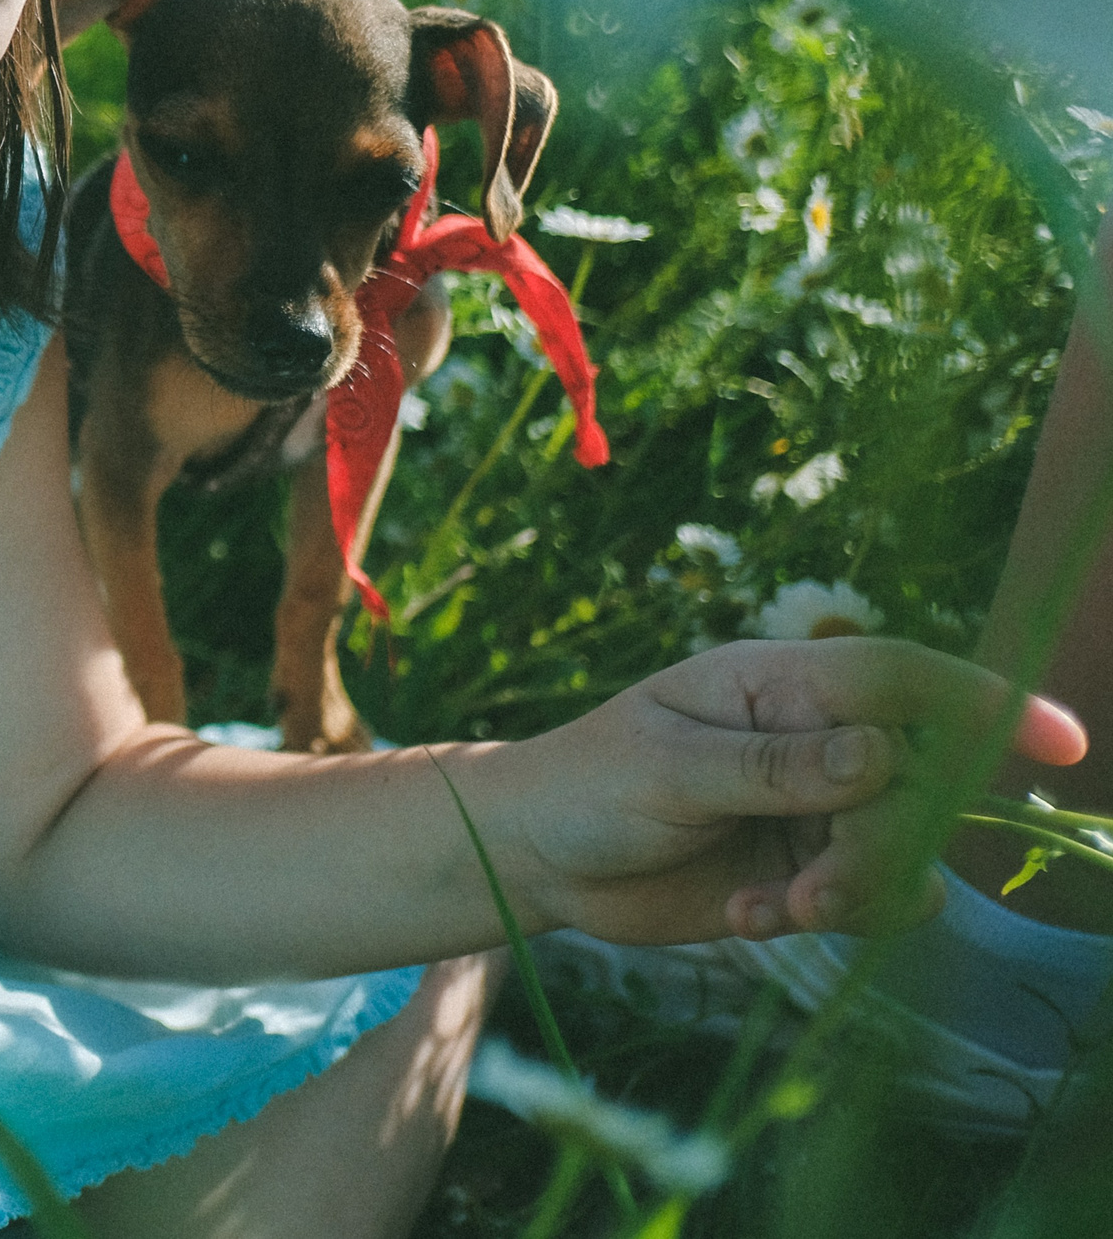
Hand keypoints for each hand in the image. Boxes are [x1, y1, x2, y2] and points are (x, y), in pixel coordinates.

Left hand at [508, 637, 1086, 944]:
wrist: (538, 855)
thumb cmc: (587, 784)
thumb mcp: (668, 768)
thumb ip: (775, 768)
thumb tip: (882, 758)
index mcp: (780, 683)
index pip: (905, 679)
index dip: (988, 703)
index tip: (1060, 746)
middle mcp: (815, 739)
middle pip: (916, 785)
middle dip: (882, 848)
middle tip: (815, 895)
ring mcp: (817, 806)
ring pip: (904, 851)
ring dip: (857, 894)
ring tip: (779, 911)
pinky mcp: (808, 867)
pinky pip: (869, 900)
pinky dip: (825, 920)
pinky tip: (749, 918)